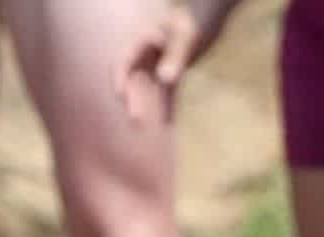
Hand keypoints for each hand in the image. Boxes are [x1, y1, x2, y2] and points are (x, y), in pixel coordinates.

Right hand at [116, 3, 209, 121]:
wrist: (203, 22)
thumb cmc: (190, 25)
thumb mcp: (184, 39)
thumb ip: (175, 58)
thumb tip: (163, 80)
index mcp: (143, 42)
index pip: (125, 60)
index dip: (120, 77)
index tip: (120, 94)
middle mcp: (146, 55)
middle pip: (134, 78)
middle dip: (132, 99)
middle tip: (135, 120)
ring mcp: (158, 65)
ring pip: (147, 88)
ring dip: (145, 106)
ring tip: (141, 127)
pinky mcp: (171, 74)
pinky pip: (167, 93)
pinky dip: (167, 106)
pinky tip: (168, 124)